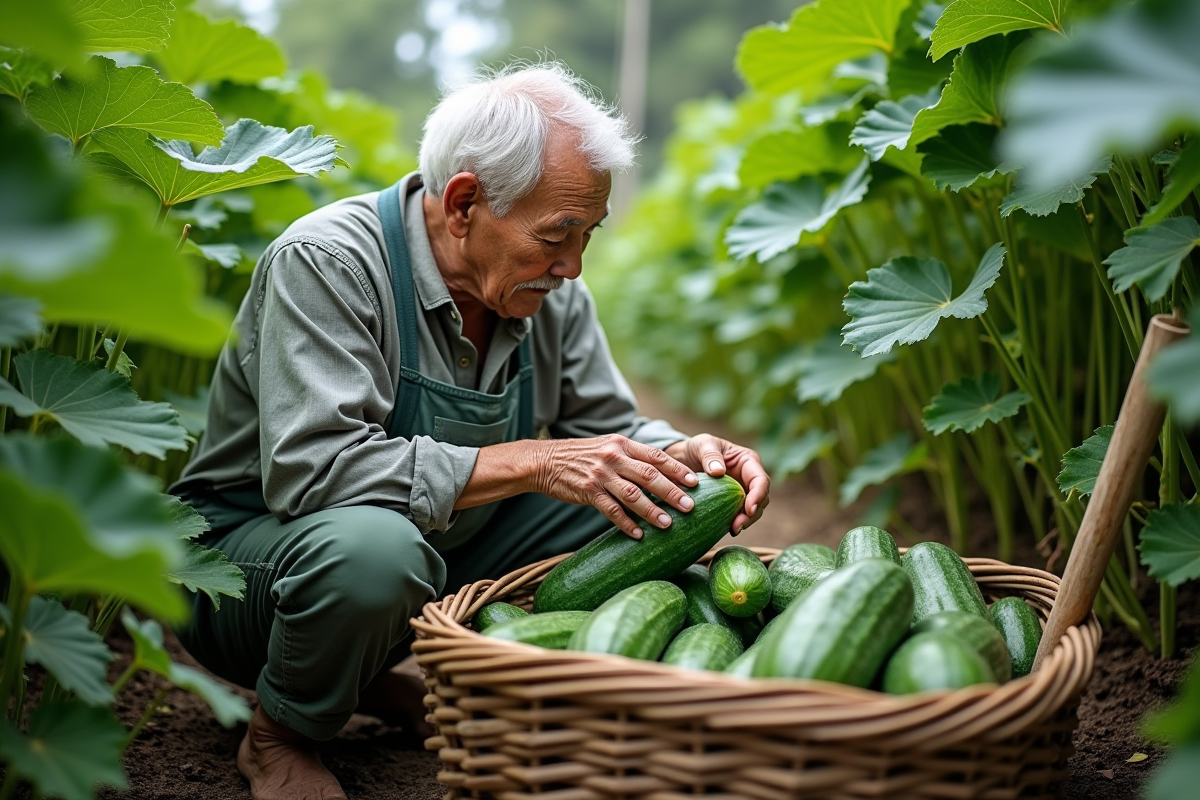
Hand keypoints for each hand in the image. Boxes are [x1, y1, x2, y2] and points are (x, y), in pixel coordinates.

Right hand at [530, 434, 699, 538]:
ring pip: (632, 495)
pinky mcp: (588, 492)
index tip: (695, 482)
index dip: (676, 469)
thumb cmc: (581, 456)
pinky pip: (611, 510)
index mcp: (622, 444)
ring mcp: (600, 475)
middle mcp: (613, 457)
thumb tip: (661, 473)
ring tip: (668, 524)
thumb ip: (631, 456)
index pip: (655, 456)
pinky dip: (626, 523)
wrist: (545, 461)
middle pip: (649, 475)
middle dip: (672, 492)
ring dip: (652, 511)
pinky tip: (637, 535)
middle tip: (690, 507)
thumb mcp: (608, 447)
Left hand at [665, 434, 768, 534]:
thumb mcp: (702, 445)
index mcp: (748, 462)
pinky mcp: (732, 502)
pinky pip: (738, 515)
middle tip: (737, 526)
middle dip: (752, 514)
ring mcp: (742, 491)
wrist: (685, 458)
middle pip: (761, 498)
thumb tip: (718, 472)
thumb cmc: (697, 448)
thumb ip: (710, 455)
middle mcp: (749, 478)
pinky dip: (735, 523)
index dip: (758, 495)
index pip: (761, 480)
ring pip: (753, 510)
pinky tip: (727, 530)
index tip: (748, 509)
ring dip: (746, 521)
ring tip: (733, 530)